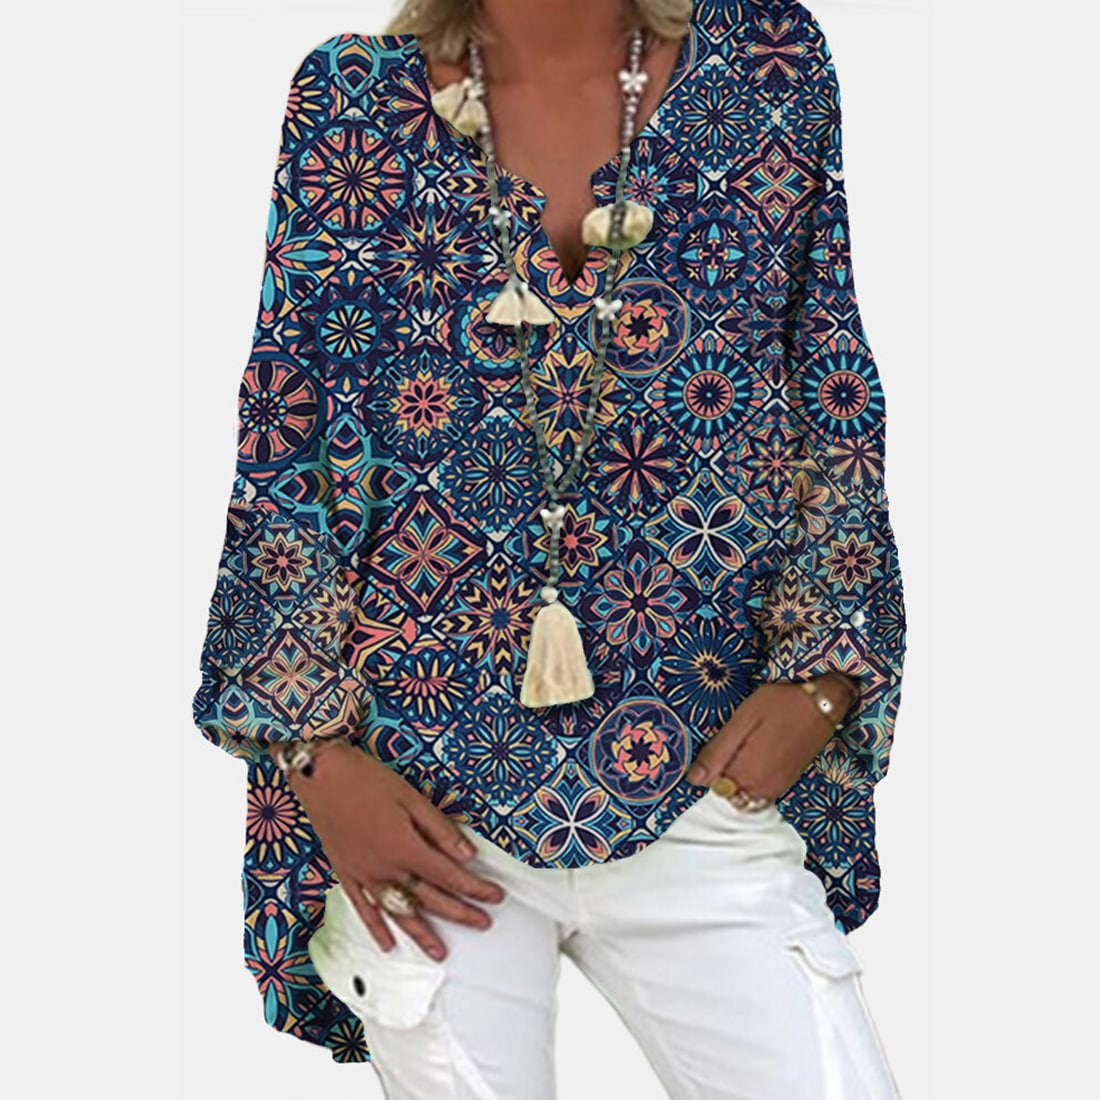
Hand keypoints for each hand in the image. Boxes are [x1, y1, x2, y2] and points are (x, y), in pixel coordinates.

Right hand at [281, 740, 505, 960]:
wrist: (319, 775)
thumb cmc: (364, 779)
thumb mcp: (410, 797)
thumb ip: (440, 829)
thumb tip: (466, 854)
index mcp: (405, 847)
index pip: (449, 875)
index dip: (475, 888)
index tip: (494, 896)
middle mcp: (385, 868)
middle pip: (429, 898)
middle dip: (460, 913)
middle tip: (482, 922)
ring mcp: (364, 875)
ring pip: (399, 912)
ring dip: (422, 934)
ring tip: (440, 952)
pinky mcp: (346, 874)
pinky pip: (364, 909)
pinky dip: (377, 929)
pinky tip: (388, 944)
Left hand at [685, 675, 856, 802]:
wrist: (823, 703)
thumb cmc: (780, 704)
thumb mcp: (742, 720)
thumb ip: (718, 752)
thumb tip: (693, 780)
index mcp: (747, 774)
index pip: (712, 787)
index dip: (708, 769)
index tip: (712, 750)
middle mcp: (762, 789)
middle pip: (728, 793)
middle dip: (722, 775)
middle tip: (730, 743)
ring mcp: (777, 788)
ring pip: (744, 794)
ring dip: (738, 777)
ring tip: (744, 747)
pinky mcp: (788, 783)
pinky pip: (760, 792)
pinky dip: (752, 780)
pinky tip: (756, 755)